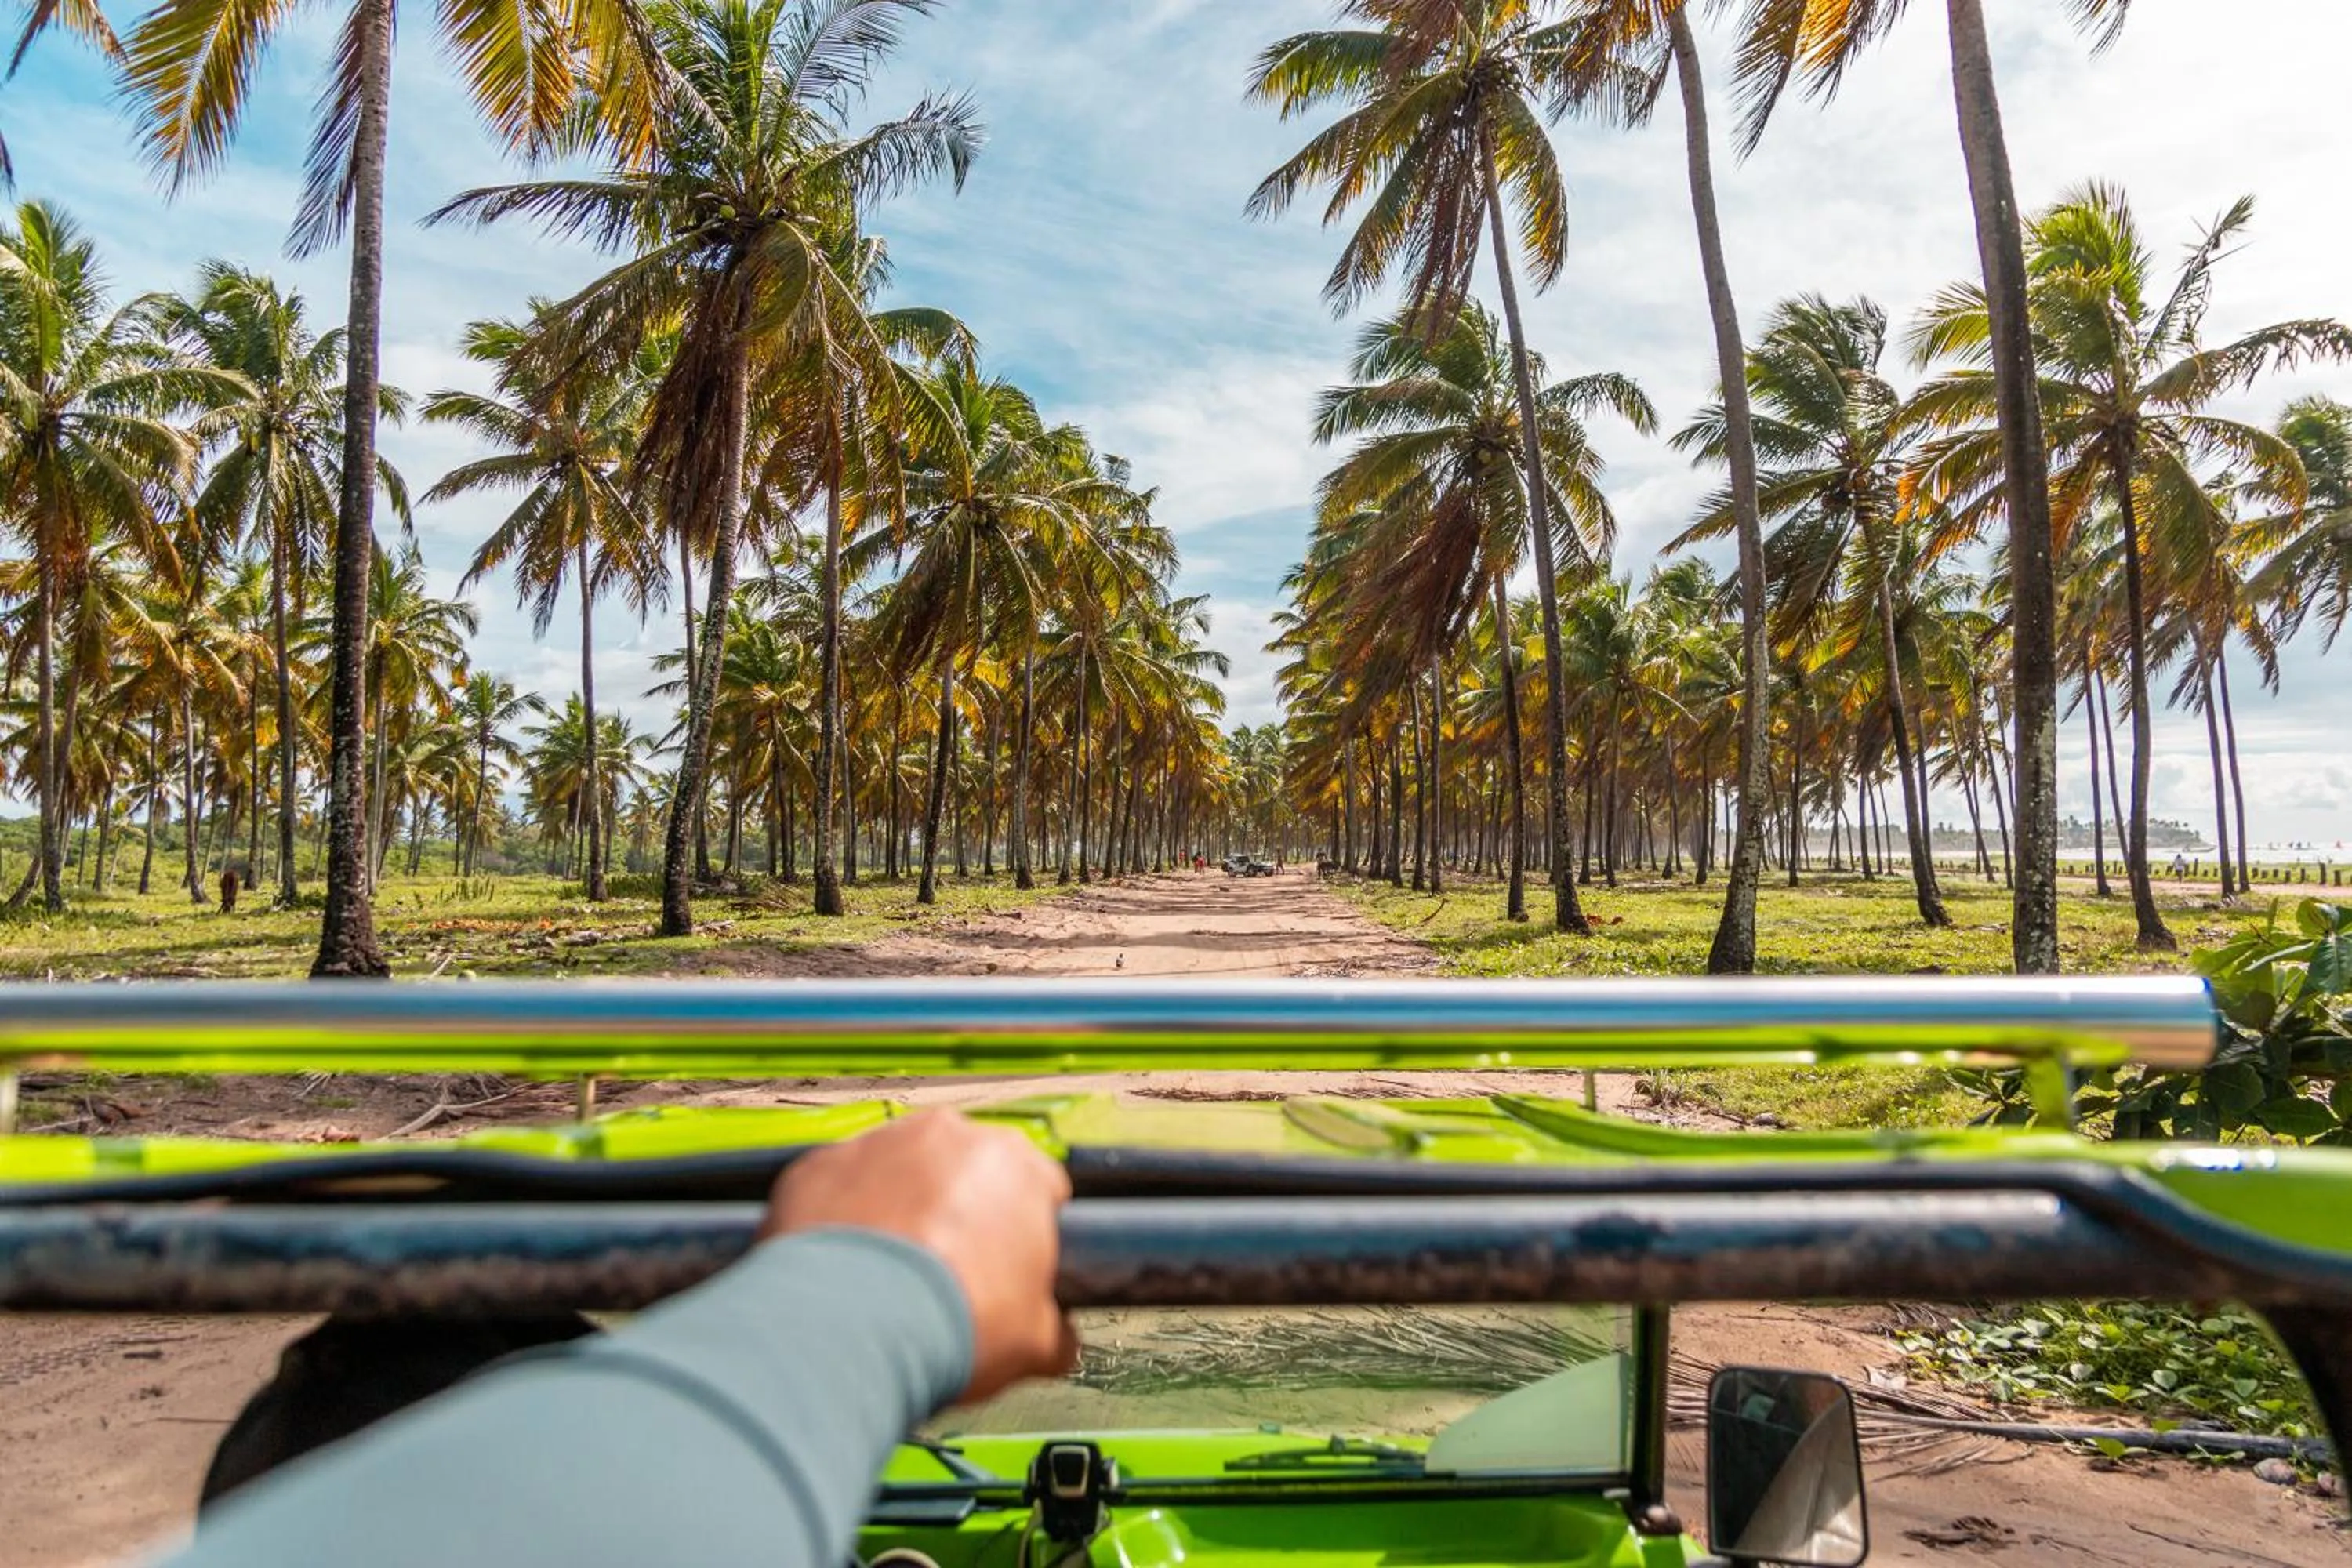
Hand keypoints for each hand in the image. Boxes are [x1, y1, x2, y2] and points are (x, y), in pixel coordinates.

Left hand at [763, 1110, 1078, 1402]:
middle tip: (947, 1275)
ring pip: (898, 1172)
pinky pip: (837, 1189)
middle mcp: (950, 1136)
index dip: (1027, 1231)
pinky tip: (841, 1272)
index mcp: (1018, 1166)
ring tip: (886, 1278)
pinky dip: (841, 1221)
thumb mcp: (1033, 1343)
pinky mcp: (817, 1164)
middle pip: (967, 1171)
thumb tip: (1056, 1342)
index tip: (1010, 1267)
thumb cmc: (952, 1325)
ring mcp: (878, 1143)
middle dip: (961, 1213)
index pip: (1039, 1187)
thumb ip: (1053, 1329)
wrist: (846, 1328)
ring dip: (898, 1209)